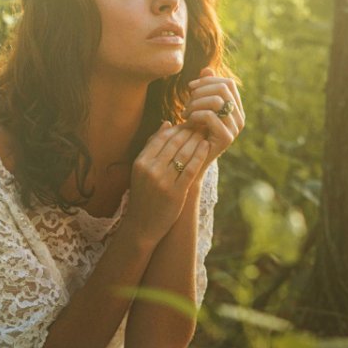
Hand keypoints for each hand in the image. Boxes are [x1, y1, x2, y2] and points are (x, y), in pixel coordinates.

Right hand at [127, 120, 214, 241]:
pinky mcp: (176, 192)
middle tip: (201, 123)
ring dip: (196, 140)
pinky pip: (190, 168)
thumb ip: (152, 147)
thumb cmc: (143, 195)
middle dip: (189, 130)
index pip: (161, 137)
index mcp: (140, 162)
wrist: (142, 225)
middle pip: (174, 143)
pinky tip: (207, 147)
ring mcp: (163, 181)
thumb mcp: (141, 170)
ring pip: (183, 153)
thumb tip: (167, 123)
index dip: (176, 127)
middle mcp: (150, 170)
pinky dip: (200, 155)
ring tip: (205, 132)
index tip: (188, 122)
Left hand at [182, 68, 242, 158]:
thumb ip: (204, 89)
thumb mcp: (198, 107)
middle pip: (222, 89)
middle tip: (186, 103)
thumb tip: (206, 69)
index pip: (227, 83)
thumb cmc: (194, 131)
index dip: (207, 81)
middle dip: (200, 92)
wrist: (191, 160)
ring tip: (184, 113)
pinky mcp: (226, 138)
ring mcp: (235, 128)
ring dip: (195, 103)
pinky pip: (210, 116)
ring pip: (216, 101)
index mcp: (236, 108)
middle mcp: (240, 117)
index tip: (190, 87)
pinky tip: (187, 121)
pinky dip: (195, 115)